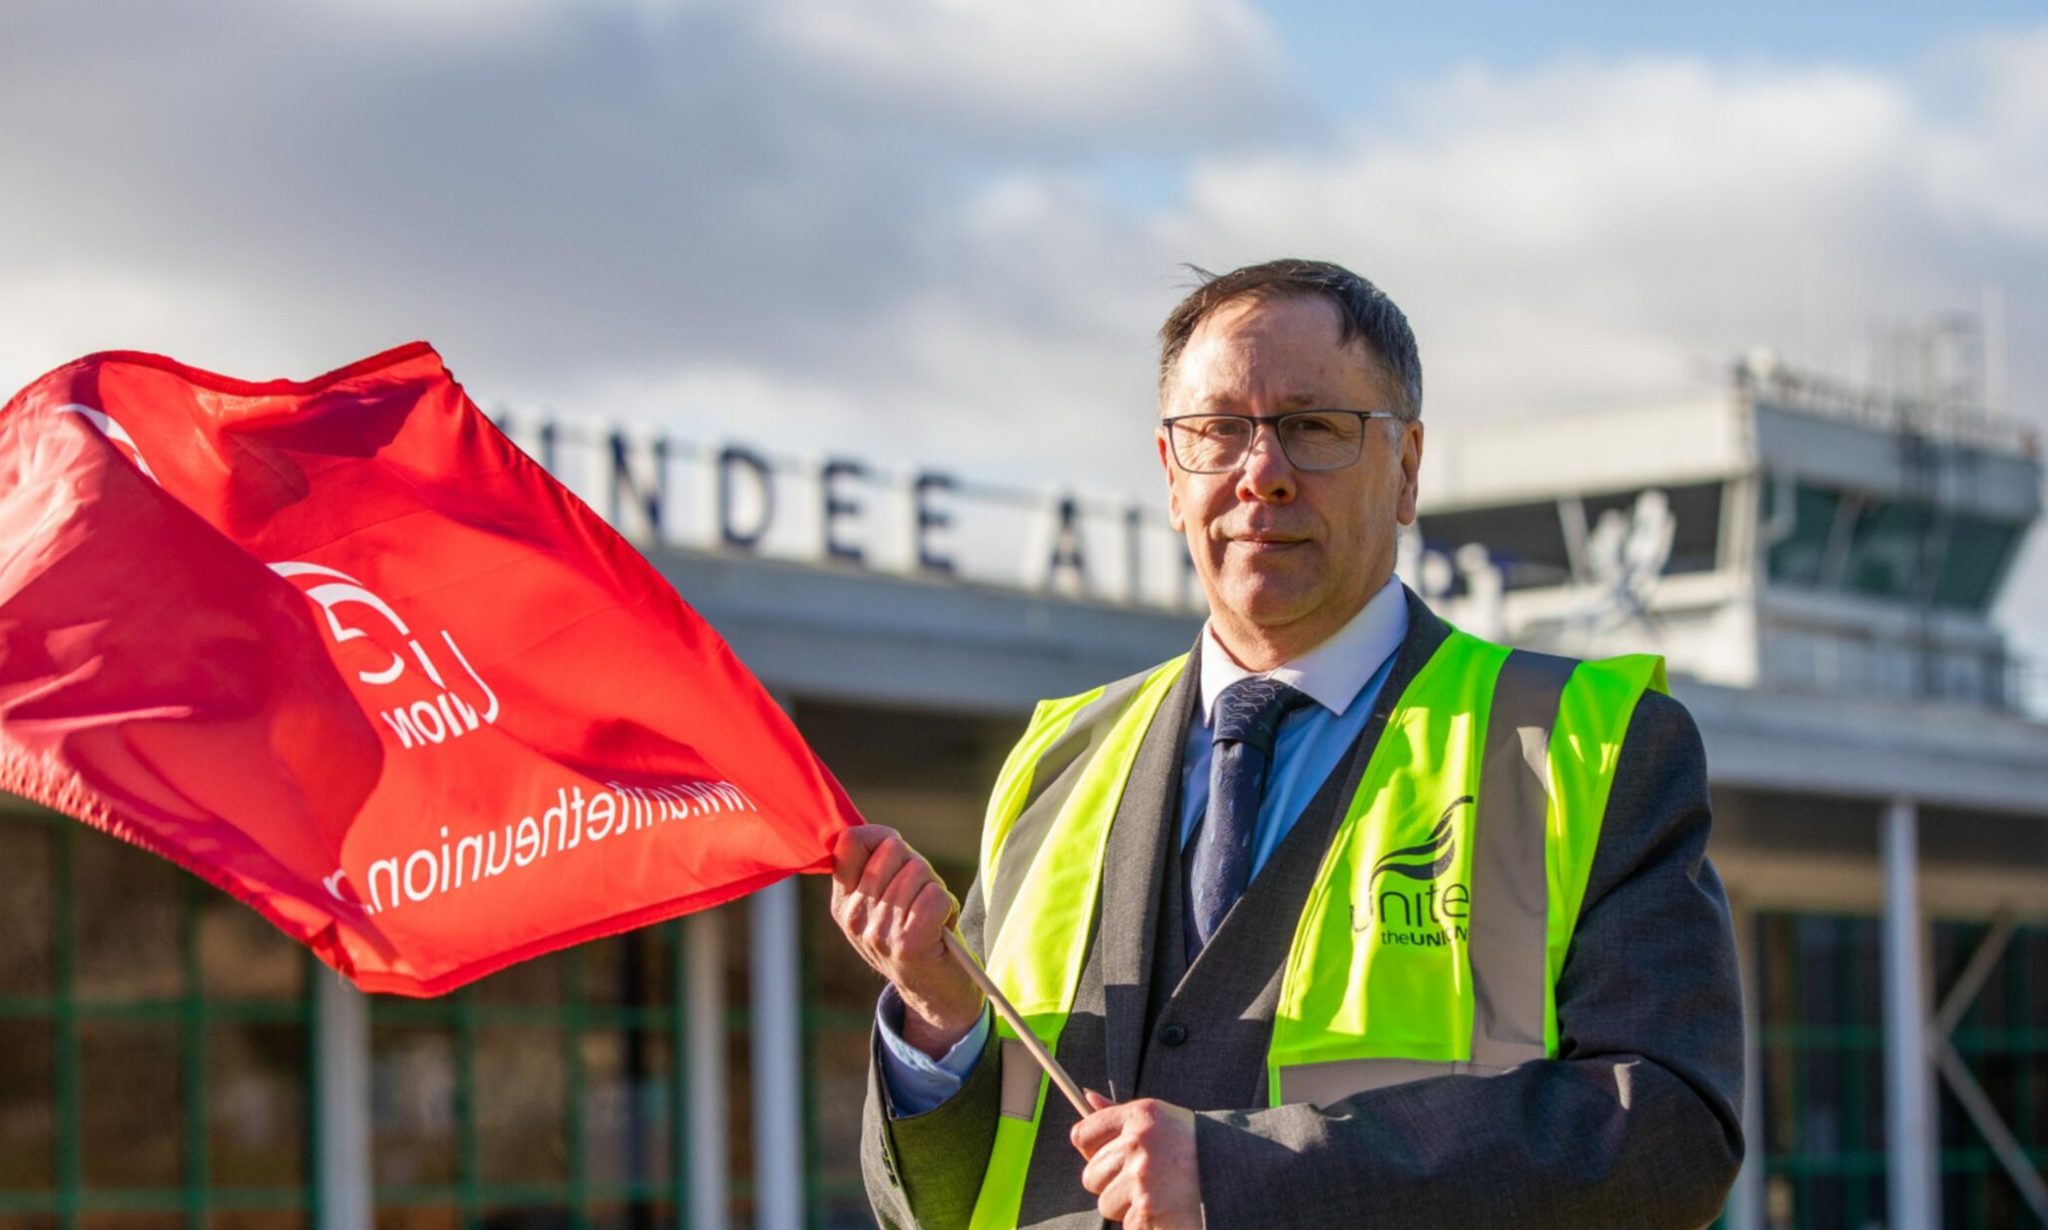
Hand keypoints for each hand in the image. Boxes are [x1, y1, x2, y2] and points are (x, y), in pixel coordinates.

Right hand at [829, 825, 982, 1057]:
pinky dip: (948, 907)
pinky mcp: (908, 943)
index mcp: (843, 903)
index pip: (850, 841)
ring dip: (935, 890)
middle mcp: (855, 917)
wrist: (935, 996)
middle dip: (917, 867)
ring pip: (918, 872)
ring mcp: (879, 932)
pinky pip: (936, 896)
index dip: (882, 837)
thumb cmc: (916, 935)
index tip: (898, 858)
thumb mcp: (884, 903)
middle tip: (920, 899)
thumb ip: (878, 867)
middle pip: (893, 850)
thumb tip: (880, 834)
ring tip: (930, 917)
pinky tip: (941, 928)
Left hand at [1072, 1090, 1201, 1228]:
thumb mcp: (1163, 1121)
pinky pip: (1129, 1225)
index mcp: (1141, 1115)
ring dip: (1130, 1207)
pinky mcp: (1148, 1210)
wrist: (1244, 1177)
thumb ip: (1120, 1113)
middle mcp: (1138, 1143)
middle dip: (1113, 1184)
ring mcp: (1142, 1179)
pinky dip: (1147, 1225)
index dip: (1092, 1151)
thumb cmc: (1198, 1149)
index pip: (1083, 1134)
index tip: (1108, 1159)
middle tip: (1148, 1182)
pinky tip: (1170, 1213)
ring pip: (1107, 1204)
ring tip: (1163, 1197)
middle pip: (1091, 1175)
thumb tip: (1087, 1097)